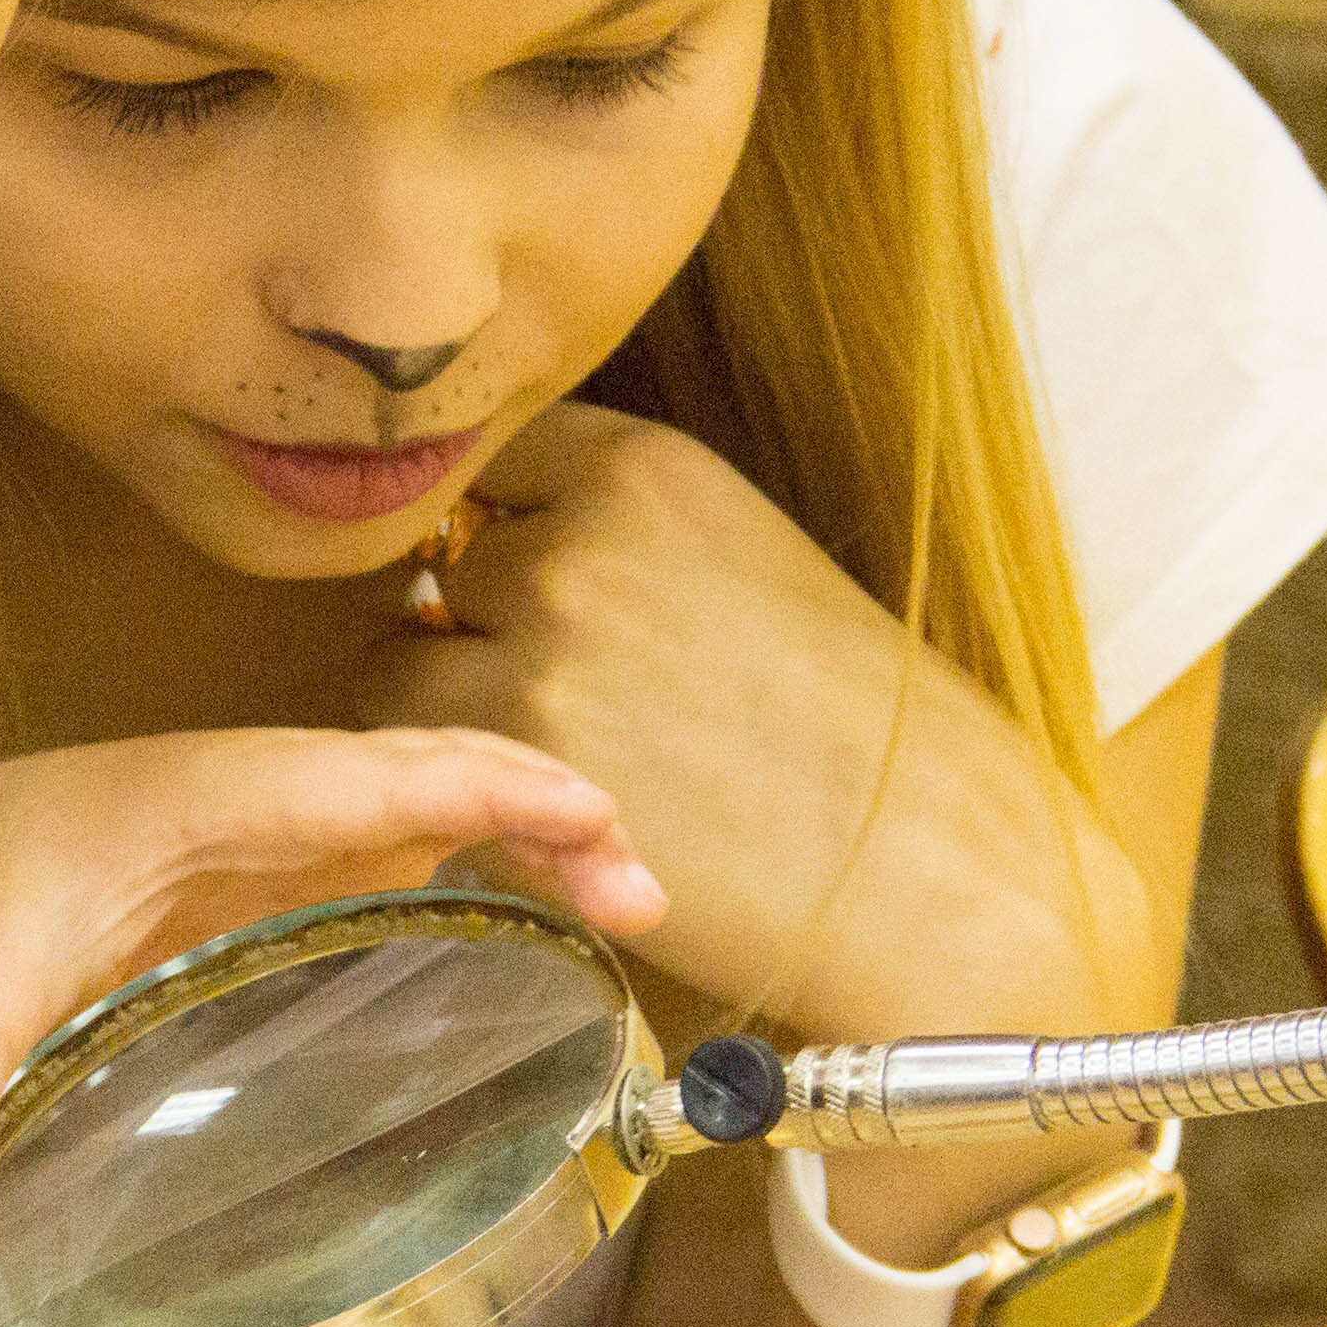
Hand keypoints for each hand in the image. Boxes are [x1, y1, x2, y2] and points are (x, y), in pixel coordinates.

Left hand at [0, 724, 664, 1150]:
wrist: (9, 835)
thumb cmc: (25, 879)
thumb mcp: (3, 955)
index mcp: (234, 793)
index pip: (368, 777)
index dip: (470, 784)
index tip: (563, 808)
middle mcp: (301, 788)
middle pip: (446, 771)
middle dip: (548, 808)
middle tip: (637, 888)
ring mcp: (334, 817)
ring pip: (467, 796)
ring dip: (559, 834)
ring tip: (639, 908)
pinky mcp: (346, 854)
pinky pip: (454, 833)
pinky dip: (527, 857)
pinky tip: (585, 917)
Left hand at [367, 404, 1149, 1034]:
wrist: (928, 865)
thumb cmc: (855, 734)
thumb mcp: (740, 563)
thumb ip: (616, 537)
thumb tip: (481, 544)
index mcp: (645, 465)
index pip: (492, 460)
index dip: (497, 530)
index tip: (531, 592)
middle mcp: (581, 533)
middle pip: (441, 558)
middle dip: (476, 624)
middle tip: (566, 702)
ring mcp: (539, 640)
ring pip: (398, 649)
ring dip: (443, 702)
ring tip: (550, 763)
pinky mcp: (514, 754)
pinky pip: (404, 745)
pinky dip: (445, 780)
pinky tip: (535, 812)